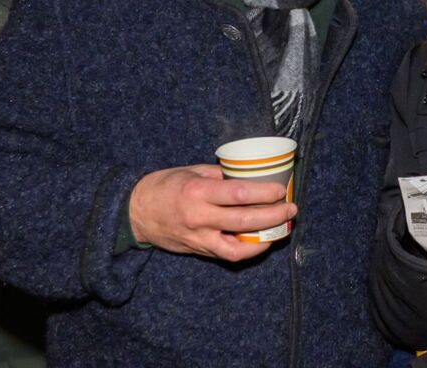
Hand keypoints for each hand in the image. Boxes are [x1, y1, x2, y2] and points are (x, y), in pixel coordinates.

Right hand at [128, 164, 295, 261]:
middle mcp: (199, 218)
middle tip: (290, 209)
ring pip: (238, 247)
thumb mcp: (191, 171)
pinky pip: (228, 254)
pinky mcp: (199, 250)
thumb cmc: (165, 186)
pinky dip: (248, 250)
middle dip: (273, 216)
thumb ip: (220, 176)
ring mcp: (199, 238)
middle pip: (244, 221)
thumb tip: (250, 176)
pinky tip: (262, 241)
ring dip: (265, 239)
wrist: (136, 212)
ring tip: (282, 228)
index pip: (238, 194)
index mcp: (198, 192)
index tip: (280, 190)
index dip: (264, 193)